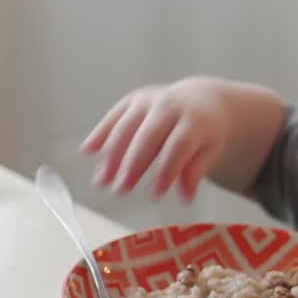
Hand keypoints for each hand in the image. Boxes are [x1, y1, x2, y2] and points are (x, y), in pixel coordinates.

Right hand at [81, 77, 233, 200]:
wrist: (203, 98)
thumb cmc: (205, 131)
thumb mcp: (209, 150)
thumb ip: (195, 172)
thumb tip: (185, 199)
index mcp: (194, 120)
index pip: (178, 147)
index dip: (166, 170)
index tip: (155, 194)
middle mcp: (169, 106)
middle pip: (148, 136)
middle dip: (132, 165)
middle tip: (120, 190)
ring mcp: (149, 101)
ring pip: (126, 127)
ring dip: (111, 155)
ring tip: (101, 181)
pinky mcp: (133, 99)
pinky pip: (114, 116)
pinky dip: (100, 133)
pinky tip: (87, 151)